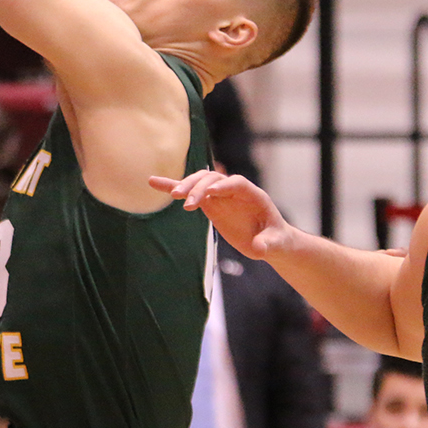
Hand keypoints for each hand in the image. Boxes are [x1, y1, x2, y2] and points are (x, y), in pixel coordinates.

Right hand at [148, 170, 292, 257]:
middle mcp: (233, 190)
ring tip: (175, 196)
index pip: (236, 182)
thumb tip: (259, 248)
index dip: (223, 185)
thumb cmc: (274, 239)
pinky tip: (153, 182)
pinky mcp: (208, 203)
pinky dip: (171, 187)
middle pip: (213, 179)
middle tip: (187, 204)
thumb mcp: (275, 243)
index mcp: (252, 194)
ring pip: (199, 182)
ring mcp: (219, 195)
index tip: (210, 193)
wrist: (268, 240)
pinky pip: (188, 193)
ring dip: (186, 186)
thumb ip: (268, 243)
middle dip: (200, 188)